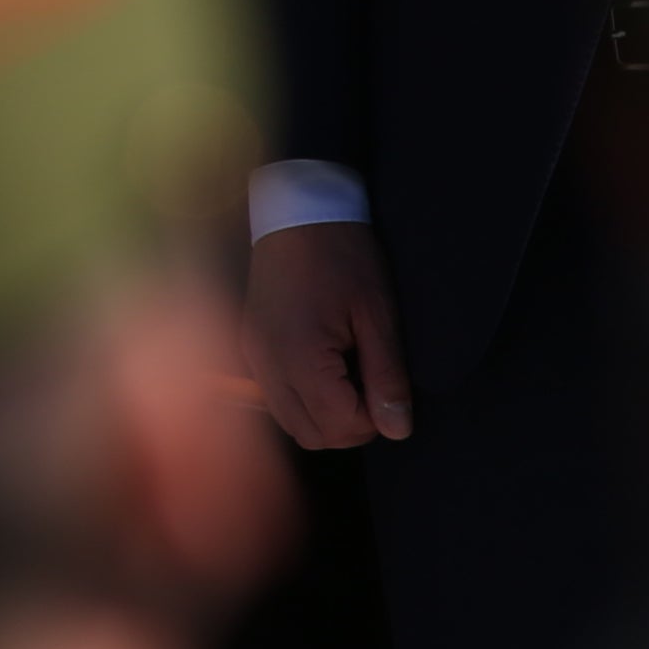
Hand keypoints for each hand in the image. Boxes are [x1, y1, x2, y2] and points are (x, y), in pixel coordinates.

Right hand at [244, 220, 414, 447]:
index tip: (388, 390)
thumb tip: (398, 429)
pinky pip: (276, 398)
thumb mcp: (378, 315)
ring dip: (325, 418)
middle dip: (349, 426)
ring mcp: (254, 358)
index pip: (339, 426)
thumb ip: (387, 377)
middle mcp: (268, 365)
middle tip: (373, 390)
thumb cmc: (344, 258)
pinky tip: (324, 372)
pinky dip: (303, 401)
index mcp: (300, 357)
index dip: (374, 420)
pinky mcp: (250, 348)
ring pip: (290, 422)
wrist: (298, 213)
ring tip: (351, 380)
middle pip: (311, 435)